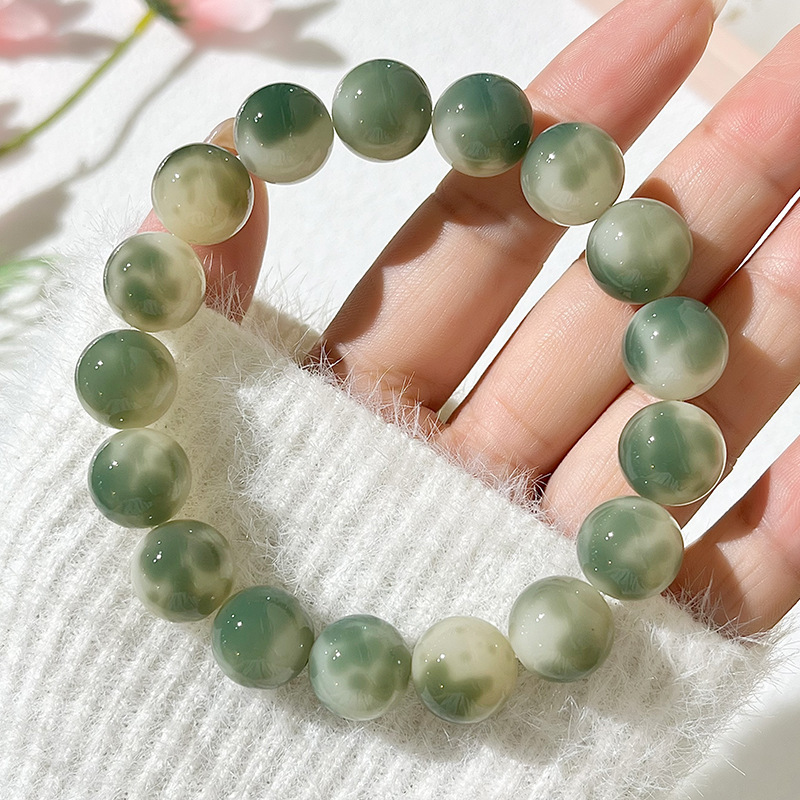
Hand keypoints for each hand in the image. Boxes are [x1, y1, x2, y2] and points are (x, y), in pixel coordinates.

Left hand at [144, 0, 799, 635]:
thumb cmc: (139, 640)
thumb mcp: (148, 434)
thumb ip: (195, 292)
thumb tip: (233, 159)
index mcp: (364, 412)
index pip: (480, 237)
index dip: (567, 120)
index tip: (661, 15)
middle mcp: (465, 473)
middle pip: (601, 306)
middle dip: (707, 185)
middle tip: (799, 68)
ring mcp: (547, 561)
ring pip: (684, 412)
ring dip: (773, 307)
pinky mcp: (619, 662)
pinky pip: (731, 574)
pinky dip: (793, 504)